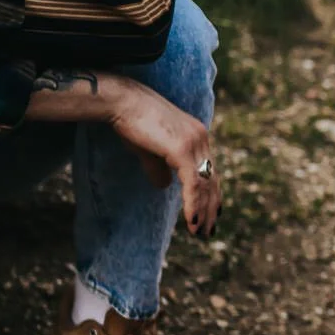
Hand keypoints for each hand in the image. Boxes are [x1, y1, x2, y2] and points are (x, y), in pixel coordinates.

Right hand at [106, 81, 220, 236]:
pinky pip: (193, 184)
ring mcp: (193, 143)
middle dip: (211, 208)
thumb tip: (164, 186)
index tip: (212, 214)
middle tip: (209, 231)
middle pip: (212, 179)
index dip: (211, 194)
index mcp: (196, 136)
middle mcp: (200, 138)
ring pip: (204, 185)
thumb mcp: (148, 150)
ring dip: (203, 212)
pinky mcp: (182, 149)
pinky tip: (191, 222)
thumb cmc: (131, 121)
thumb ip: (159, 168)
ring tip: (200, 232)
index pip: (209, 170)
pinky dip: (193, 205)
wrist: (122, 102)